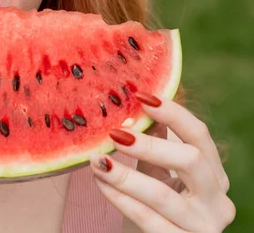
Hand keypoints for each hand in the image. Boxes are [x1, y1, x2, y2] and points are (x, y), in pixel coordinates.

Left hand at [89, 92, 234, 232]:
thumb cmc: (159, 203)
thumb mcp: (160, 170)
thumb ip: (156, 141)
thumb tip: (137, 106)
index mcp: (215, 175)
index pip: (200, 136)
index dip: (173, 113)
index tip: (141, 96)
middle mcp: (217, 201)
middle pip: (189, 161)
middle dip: (149, 145)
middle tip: (114, 133)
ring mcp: (202, 226)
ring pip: (162, 195)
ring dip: (124, 175)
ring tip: (97, 161)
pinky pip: (146, 218)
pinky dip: (119, 198)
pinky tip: (100, 183)